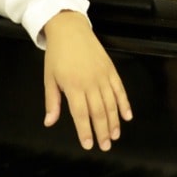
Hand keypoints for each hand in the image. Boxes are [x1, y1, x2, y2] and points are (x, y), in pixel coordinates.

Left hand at [41, 11, 132, 150]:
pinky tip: (127, 116)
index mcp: (73, 86)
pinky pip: (120, 90)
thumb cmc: (57, 55)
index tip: (89, 145)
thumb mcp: (49, 78)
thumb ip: (52, 102)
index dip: (86, 131)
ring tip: (115, 136)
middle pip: (99, 112)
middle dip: (103, 131)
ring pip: (111, 104)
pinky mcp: (111, 70)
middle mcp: (90, 83)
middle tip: (105, 146)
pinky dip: (125, 104)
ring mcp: (103, 76)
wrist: (69, 29)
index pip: (81, 114)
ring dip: (114, 122)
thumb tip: (49, 122)